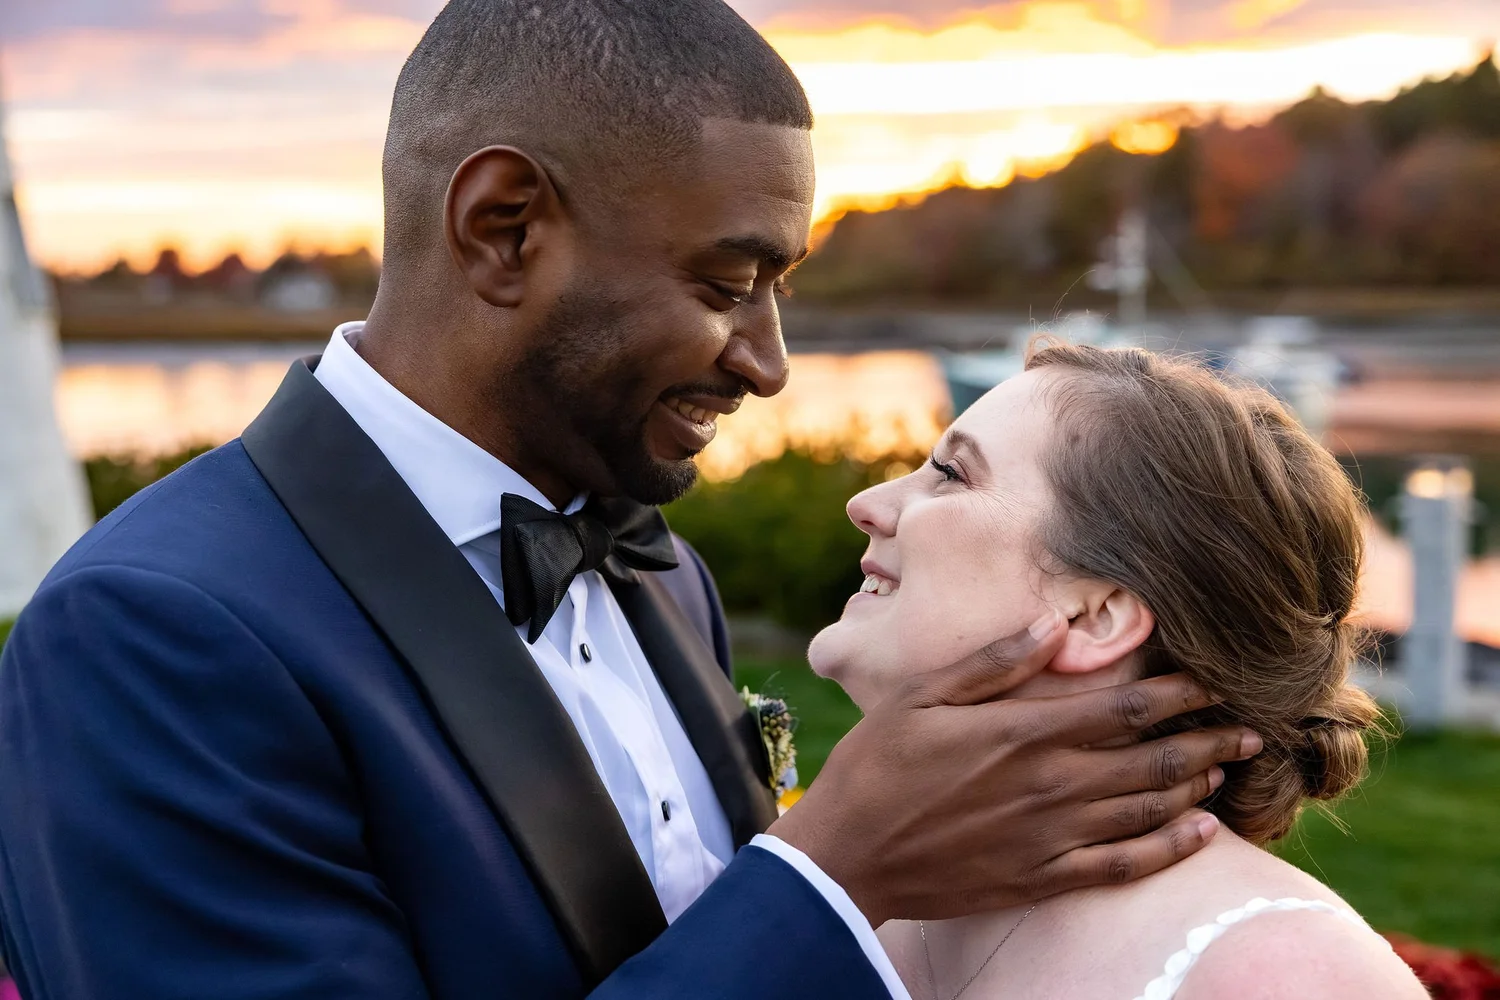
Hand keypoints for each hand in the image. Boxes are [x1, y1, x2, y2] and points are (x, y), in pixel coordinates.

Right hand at [768, 611, 1260, 925]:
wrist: (848, 855)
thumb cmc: (878, 765)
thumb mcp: (923, 696)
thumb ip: (994, 664)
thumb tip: (1050, 624)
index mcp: (1024, 732)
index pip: (1126, 707)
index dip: (1179, 694)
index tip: (1214, 681)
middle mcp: (1050, 784)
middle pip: (1153, 759)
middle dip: (1209, 741)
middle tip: (1252, 729)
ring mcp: (1051, 836)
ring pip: (1147, 809)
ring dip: (1196, 787)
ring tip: (1230, 771)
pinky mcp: (1043, 877)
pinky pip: (1123, 864)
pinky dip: (1168, 848)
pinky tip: (1199, 834)